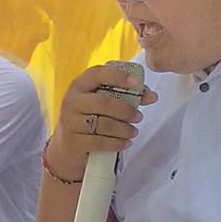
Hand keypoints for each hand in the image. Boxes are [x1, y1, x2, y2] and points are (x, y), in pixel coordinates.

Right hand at [45, 62, 157, 178]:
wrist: (67, 147)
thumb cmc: (89, 118)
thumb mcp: (103, 103)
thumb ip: (127, 96)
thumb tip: (152, 96)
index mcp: (79, 85)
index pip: (98, 74)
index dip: (118, 77)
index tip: (136, 84)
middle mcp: (72, 101)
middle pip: (104, 102)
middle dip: (126, 110)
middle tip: (139, 117)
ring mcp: (70, 122)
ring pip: (104, 124)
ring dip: (124, 129)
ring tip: (133, 131)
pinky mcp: (73, 142)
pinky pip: (100, 142)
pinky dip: (117, 143)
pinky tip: (126, 143)